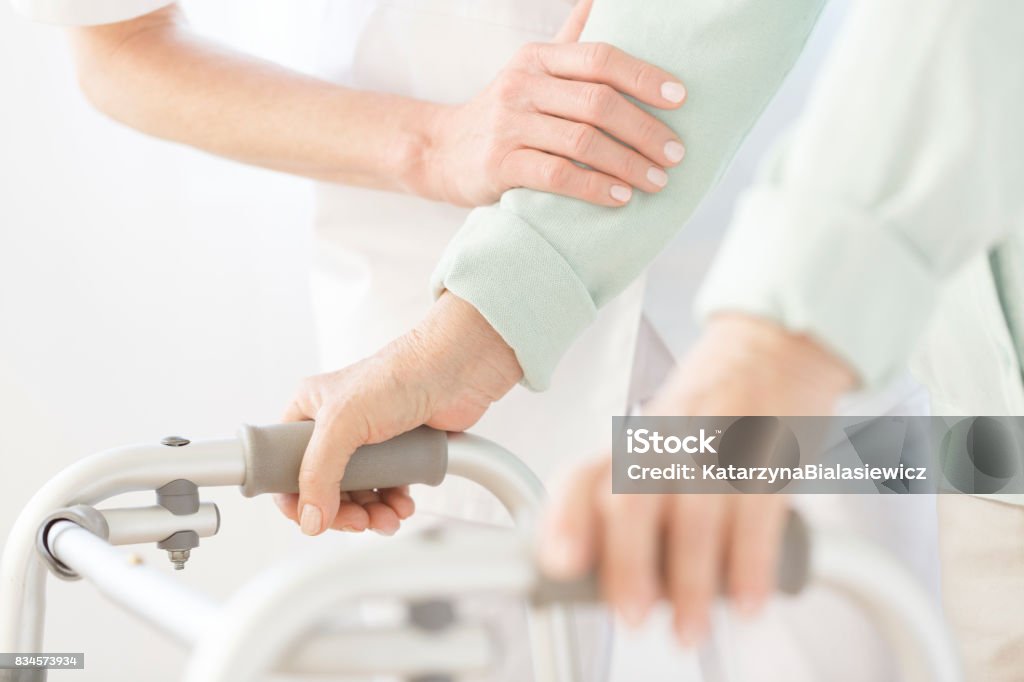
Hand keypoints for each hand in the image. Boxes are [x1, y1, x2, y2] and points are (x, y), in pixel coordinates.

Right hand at [275, 293, 521, 535]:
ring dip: (371, 513)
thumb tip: (312, 520)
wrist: (457, 369)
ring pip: (358, 492)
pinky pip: (387, 489)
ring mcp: (368, 440)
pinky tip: (403, 506)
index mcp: (309, 411)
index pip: (285, 465)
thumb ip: (320, 473)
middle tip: (359, 521)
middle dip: (342, 511)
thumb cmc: (399, 376)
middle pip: (323, 486)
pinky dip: (393, 504)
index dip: (296, 498)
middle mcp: (336, 426)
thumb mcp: (343, 422)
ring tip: (387, 518)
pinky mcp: (399, 450)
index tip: (313, 520)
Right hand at [419, 2, 686, 206]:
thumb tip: (601, 0)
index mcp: (539, 58)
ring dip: (628, 164)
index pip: (601, 57)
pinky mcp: (499, 165)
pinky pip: (558, 175)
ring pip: (582, 141)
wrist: (441, 152)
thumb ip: (571, 41)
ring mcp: (508, 125)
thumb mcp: (533, 71)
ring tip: (657, 181)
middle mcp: (523, 85)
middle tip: (676, 155)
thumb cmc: (505, 114)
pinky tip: (620, 198)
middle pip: (598, 102)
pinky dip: (595, 187)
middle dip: (645, 130)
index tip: (681, 99)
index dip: (645, 76)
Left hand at [539, 315, 855, 644]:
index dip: (567, 521)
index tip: (562, 565)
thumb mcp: (662, 445)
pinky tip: (747, 599)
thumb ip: (634, 502)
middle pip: (632, 498)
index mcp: (632, 440)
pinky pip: (756, 512)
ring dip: (691, 582)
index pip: (584, 476)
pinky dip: (751, 564)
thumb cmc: (711, 410)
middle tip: (631, 614)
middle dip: (628, 564)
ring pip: (694, 513)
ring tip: (690, 626)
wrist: (773, 346)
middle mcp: (666, 437)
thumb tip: (610, 578)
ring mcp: (717, 441)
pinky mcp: (768, 451)